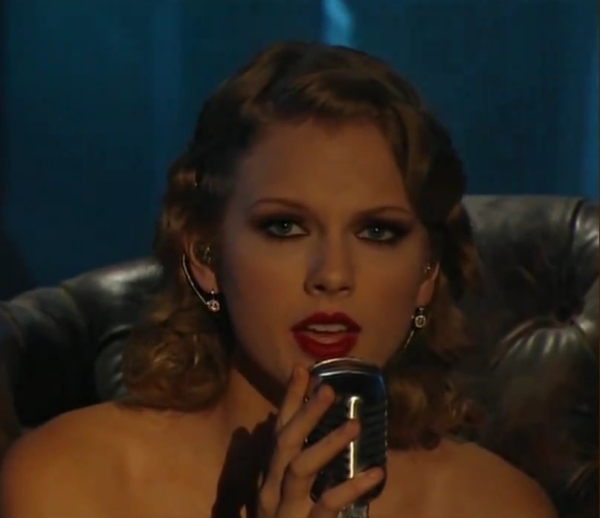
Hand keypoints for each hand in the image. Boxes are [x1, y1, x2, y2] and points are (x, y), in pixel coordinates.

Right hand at [257, 366, 384, 517]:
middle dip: (306, 413)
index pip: (279, 430)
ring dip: (328, 443)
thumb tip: (294, 430)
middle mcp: (271, 488)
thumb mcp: (282, 496)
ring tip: (355, 424)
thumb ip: (288, 467)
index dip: (290, 400)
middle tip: (328, 389)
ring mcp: (285, 509)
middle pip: (286, 442)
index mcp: (270, 476)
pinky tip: (375, 473)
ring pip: (301, 468)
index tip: (302, 369)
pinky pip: (326, 504)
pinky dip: (351, 488)